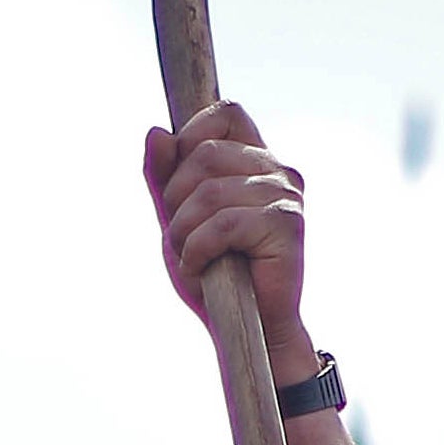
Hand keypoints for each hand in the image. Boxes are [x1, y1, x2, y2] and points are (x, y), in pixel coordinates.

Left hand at [141, 101, 310, 355]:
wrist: (250, 330)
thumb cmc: (214, 275)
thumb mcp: (177, 220)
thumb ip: (164, 178)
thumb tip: (155, 132)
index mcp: (256, 161)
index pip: (225, 113)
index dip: (191, 135)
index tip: (178, 183)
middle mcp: (278, 171)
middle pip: (205, 154)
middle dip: (176, 199)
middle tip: (182, 237)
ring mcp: (286, 195)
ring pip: (209, 192)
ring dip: (184, 232)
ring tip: (192, 259)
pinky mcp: (287, 225)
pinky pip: (223, 224)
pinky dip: (198, 251)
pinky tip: (202, 270)